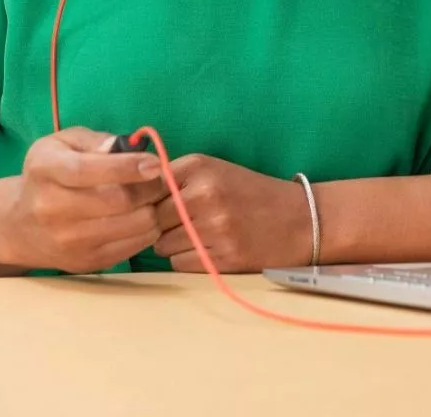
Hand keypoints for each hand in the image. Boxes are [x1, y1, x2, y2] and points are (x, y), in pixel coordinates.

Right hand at [0, 126, 168, 274]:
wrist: (20, 224)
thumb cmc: (50, 174)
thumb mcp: (64, 144)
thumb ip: (96, 140)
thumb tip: (128, 147)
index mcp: (46, 170)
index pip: (89, 171)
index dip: (128, 167)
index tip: (155, 163)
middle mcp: (52, 208)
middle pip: (119, 201)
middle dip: (150, 188)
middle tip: (156, 179)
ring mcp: (68, 241)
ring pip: (134, 226)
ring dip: (152, 209)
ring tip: (147, 198)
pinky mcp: (85, 263)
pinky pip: (134, 247)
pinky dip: (147, 230)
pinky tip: (138, 217)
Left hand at [151, 155, 311, 273]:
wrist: (301, 219)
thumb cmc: (252, 194)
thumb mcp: (215, 170)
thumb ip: (174, 178)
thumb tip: (128, 195)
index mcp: (199, 166)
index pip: (145, 187)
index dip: (142, 201)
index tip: (146, 207)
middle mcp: (204, 194)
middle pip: (150, 219)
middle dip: (157, 225)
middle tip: (177, 224)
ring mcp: (214, 227)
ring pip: (162, 245)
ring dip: (172, 245)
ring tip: (197, 236)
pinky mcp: (223, 256)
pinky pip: (179, 264)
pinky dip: (187, 260)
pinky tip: (207, 249)